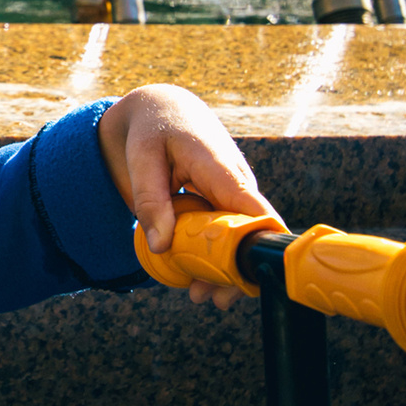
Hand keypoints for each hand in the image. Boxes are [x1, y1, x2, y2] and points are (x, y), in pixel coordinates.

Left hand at [98, 84, 280, 310]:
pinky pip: (225, 231)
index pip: (254, 208)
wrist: (162, 108)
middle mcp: (235, 182)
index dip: (264, 239)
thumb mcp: (142, 160)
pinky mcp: (224, 201)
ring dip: (222, 268)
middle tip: (207, 297)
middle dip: (233, 268)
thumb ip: (150, 202)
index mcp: (220, 167)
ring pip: (238, 236)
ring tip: (199, 296)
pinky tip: (195, 276)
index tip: (259, 273)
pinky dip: (213, 255)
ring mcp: (233, 192)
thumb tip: (162, 247)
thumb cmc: (152, 130)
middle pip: (248, 232)